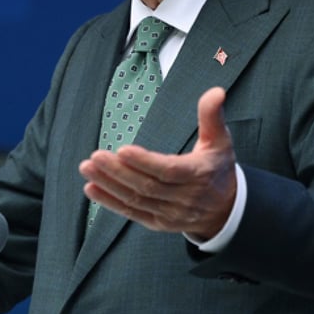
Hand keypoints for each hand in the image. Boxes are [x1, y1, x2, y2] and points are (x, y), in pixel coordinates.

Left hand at [79, 86, 236, 239]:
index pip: (169, 170)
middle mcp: (184, 198)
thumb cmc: (217, 168)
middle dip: (119, 171)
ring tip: (87, 168)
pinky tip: (91, 188)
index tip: (122, 150)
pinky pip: (131, 212)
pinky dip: (110, 202)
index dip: (145, 162)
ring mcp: (170, 214)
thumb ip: (212, 115)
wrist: (226, 210)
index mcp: (198, 175)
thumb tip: (216, 91)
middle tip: (95, 156)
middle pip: (147, 186)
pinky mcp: (158, 223)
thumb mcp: (220, 141)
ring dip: (109, 185)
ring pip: (135, 199)